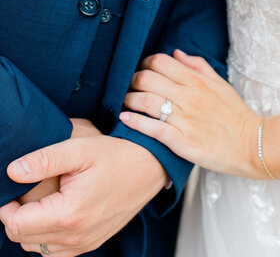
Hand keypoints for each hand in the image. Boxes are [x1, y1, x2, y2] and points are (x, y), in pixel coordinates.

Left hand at [0, 135, 166, 254]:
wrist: (150, 167)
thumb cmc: (116, 154)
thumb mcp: (80, 148)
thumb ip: (44, 159)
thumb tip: (12, 171)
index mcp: (69, 214)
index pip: (15, 225)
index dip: (7, 206)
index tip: (13, 186)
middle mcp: (76, 237)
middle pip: (23, 239)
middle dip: (17, 215)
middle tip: (26, 189)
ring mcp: (85, 243)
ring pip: (38, 247)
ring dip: (32, 227)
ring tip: (42, 198)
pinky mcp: (91, 242)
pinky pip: (56, 250)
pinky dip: (48, 234)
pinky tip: (56, 210)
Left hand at [120, 50, 259, 177]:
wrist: (253, 145)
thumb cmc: (237, 114)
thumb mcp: (221, 83)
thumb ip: (198, 66)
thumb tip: (176, 53)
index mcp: (197, 81)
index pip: (160, 62)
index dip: (145, 63)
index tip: (142, 70)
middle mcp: (189, 97)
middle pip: (147, 79)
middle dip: (132, 80)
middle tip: (129, 86)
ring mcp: (184, 119)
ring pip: (145, 102)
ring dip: (129, 100)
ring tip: (125, 103)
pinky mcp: (182, 141)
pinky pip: (151, 128)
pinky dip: (134, 122)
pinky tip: (124, 118)